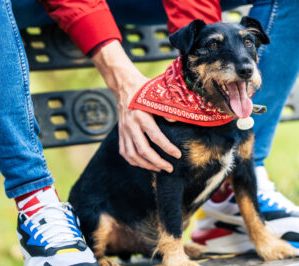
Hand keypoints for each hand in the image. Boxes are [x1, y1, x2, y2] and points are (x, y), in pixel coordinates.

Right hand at [91, 41, 180, 172]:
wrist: (124, 85)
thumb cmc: (144, 90)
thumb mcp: (156, 95)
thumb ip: (166, 108)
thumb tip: (175, 122)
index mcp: (141, 116)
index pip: (155, 137)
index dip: (167, 148)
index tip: (178, 155)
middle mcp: (130, 125)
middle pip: (143, 150)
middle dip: (157, 162)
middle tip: (170, 168)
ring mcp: (123, 130)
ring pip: (132, 155)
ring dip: (146, 165)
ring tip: (159, 169)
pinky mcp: (120, 133)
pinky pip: (124, 152)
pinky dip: (134, 162)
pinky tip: (145, 164)